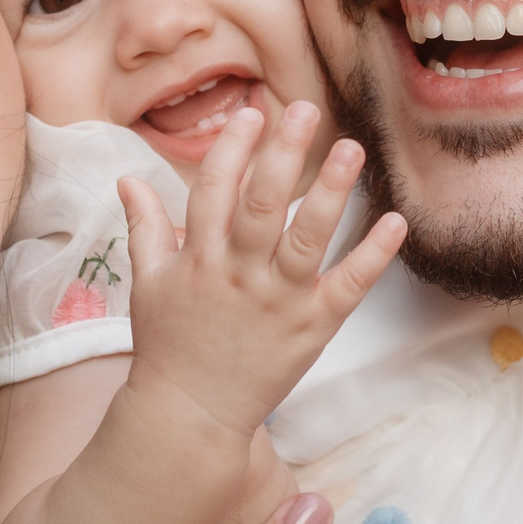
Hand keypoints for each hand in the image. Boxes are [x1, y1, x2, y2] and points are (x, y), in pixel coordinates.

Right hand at [117, 103, 405, 441]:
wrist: (191, 415)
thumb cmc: (169, 345)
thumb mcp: (148, 284)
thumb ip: (145, 228)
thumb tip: (127, 180)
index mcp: (199, 259)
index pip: (214, 190)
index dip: (233, 148)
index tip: (252, 113)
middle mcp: (239, 275)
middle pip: (262, 205)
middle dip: (283, 154)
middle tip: (305, 108)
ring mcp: (279, 302)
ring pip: (308, 239)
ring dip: (332, 192)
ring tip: (352, 150)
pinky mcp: (313, 328)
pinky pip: (348, 287)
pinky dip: (373, 256)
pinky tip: (395, 223)